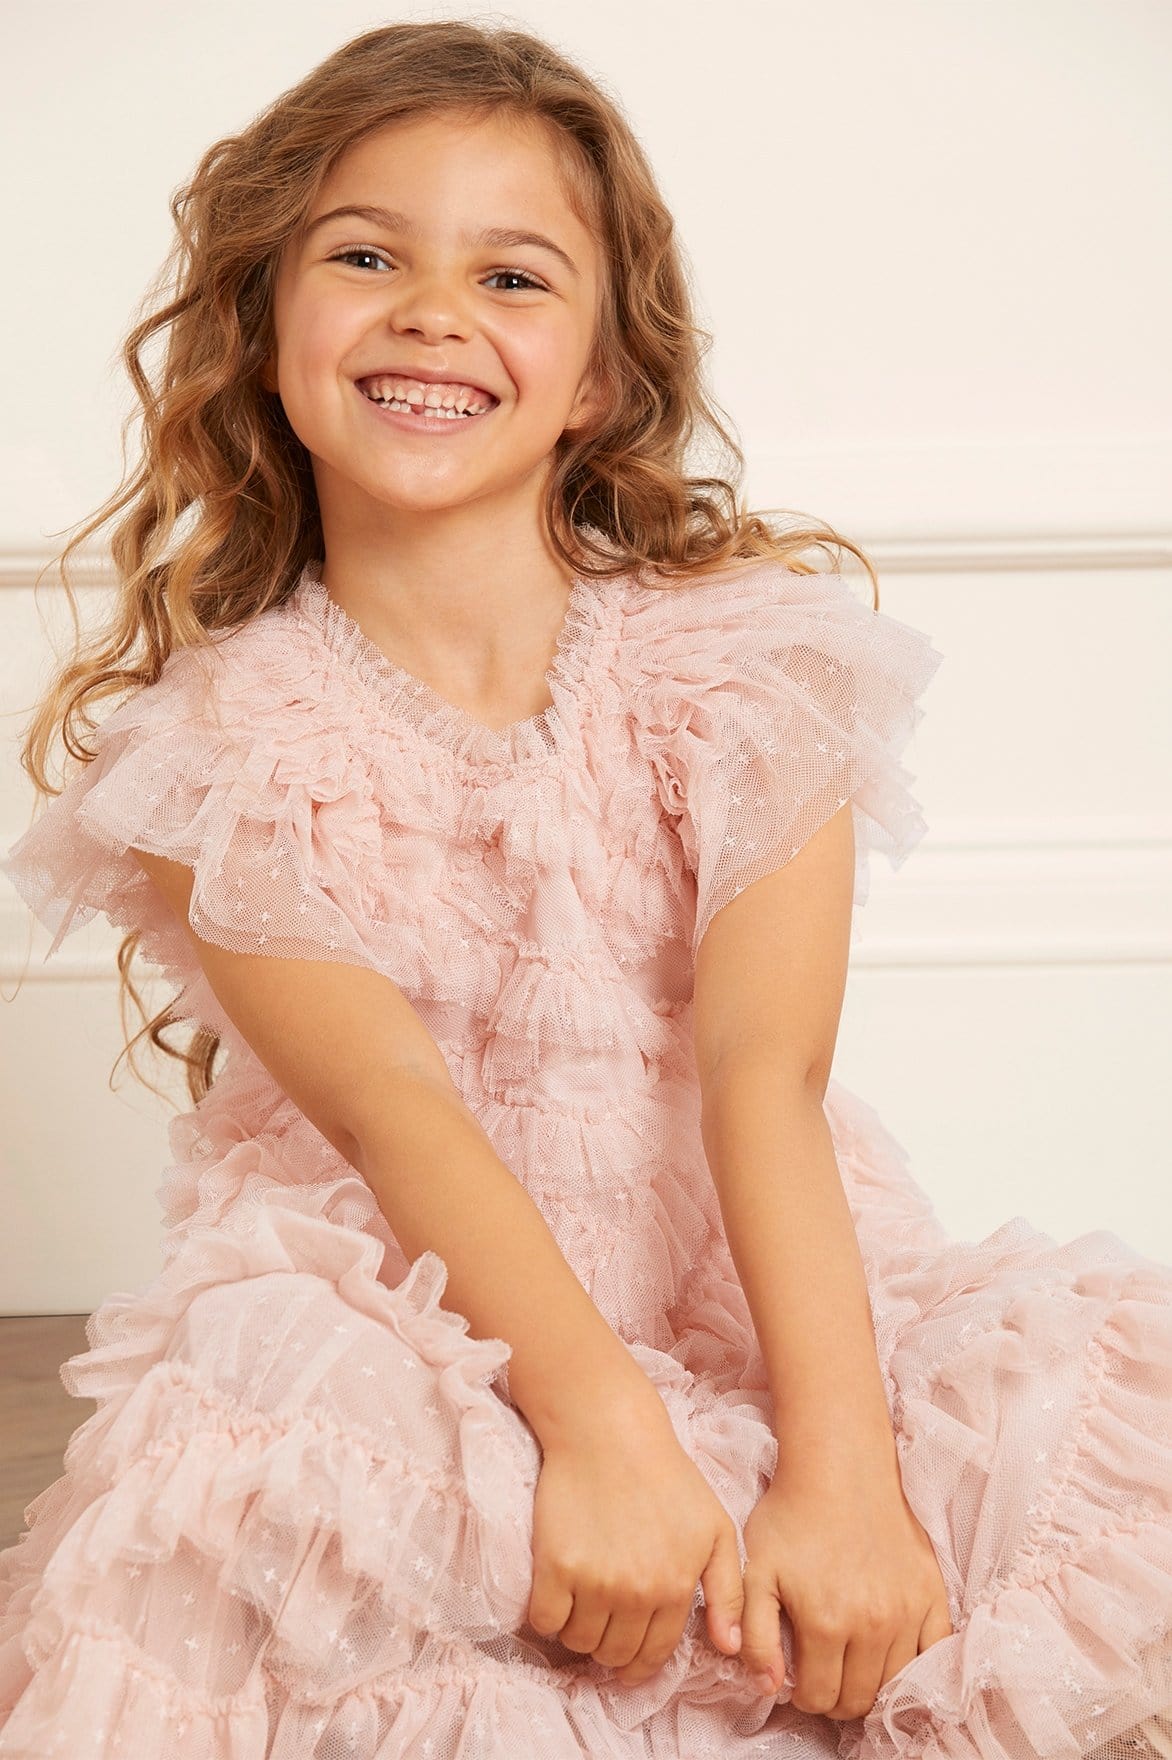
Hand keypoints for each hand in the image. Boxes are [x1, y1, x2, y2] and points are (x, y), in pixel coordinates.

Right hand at [526, 1401, 744, 1684]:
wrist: (609, 1432)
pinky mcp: (555, 1567)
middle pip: (614, 1654)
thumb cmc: (666, 1476)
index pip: (655, 1653)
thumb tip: (730, 1648)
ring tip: (582, 1605)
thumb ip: (728, 1591)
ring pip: (579, 1642)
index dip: (640, 1663)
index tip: (628, 1659)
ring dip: (579, 1633)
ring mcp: (594, 1582)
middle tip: (603, 1626)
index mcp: (675, 1587)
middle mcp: (636, 1593)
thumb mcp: (715, 1528)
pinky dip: (548, 1617)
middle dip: (610, 1649)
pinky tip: (557, 1595)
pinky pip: (545, 1621)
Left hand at [739, 1456, 954, 1719]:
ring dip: (871, 1683)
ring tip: (852, 1661)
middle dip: (836, 1696)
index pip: (820, 1698)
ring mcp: (907, 1611)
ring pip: (894, 1684)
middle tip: (823, 1673)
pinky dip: (915, 1666)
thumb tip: (768, 1688)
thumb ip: (757, 1636)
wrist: (840, 1468)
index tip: (798, 1679)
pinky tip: (891, 1653)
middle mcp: (872, 1625)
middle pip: (858, 1699)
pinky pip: (933, 1654)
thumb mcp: (756, 1571)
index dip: (804, 1697)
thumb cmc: (791, 1516)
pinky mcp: (932, 1594)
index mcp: (825, 1623)